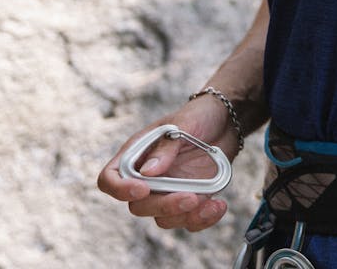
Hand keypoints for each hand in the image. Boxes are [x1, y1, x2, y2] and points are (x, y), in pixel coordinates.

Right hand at [97, 95, 239, 231]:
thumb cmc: (198, 116)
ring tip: (209, 202)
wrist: (225, 122)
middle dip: (163, 206)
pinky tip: (218, 205)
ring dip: (185, 216)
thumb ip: (166, 147)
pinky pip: (188, 220)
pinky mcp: (189, 199)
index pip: (110, 178)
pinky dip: (203, 219)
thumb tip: (148, 171)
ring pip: (163, 218)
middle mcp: (148, 177)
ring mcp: (168, 191)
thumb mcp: (184, 123)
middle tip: (190, 197)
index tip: (143, 189)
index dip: (120, 189)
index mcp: (137, 154)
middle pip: (138, 205)